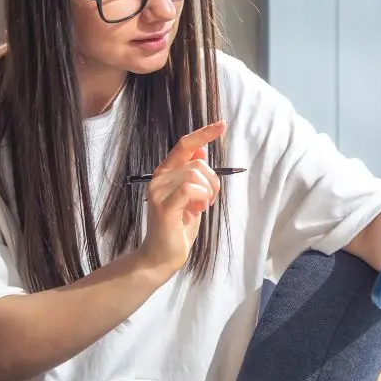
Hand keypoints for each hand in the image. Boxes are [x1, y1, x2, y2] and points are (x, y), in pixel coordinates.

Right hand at [138, 121, 225, 276]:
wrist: (161, 256)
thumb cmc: (177, 227)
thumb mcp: (192, 197)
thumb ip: (194, 174)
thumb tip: (201, 150)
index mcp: (165, 173)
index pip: (184, 145)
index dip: (204, 133)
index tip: (222, 124)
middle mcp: (159, 178)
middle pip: (197, 163)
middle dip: (213, 181)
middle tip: (209, 201)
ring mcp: (158, 191)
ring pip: (195, 175)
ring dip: (208, 192)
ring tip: (202, 207)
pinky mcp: (163, 206)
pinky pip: (190, 189)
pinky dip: (201, 198)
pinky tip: (198, 210)